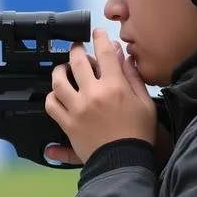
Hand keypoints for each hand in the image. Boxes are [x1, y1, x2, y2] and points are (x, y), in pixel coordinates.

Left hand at [45, 28, 156, 163]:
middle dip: (76, 49)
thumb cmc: (139, 134)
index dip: (100, 38)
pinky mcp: (68, 124)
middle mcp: (93, 94)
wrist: (123, 163)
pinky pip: (52, 105)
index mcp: (115, 87)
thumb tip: (123, 56)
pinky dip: (51, 97)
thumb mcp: (145, 103)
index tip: (97, 33)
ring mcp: (77, 109)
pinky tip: (57, 94)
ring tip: (63, 69)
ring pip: (58, 81)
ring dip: (59, 71)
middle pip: (77, 62)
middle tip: (76, 48)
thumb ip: (133, 78)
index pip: (105, 53)